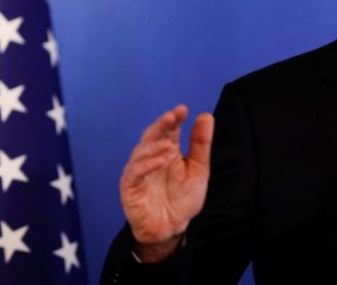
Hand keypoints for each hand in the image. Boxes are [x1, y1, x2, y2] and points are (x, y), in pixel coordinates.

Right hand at [120, 105, 214, 261]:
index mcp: (167, 150)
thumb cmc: (183, 197)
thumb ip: (200, 144)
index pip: (168, 129)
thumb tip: (206, 116)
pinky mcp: (130, 186)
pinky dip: (147, 165)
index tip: (182, 109)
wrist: (173, 227)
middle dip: (160, 125)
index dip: (174, 118)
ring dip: (154, 146)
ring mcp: (139, 171)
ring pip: (140, 151)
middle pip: (151, 135)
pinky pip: (135, 172)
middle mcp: (150, 157)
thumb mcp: (198, 169)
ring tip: (169, 144)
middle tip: (171, 117)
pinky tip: (161, 162)